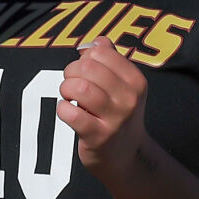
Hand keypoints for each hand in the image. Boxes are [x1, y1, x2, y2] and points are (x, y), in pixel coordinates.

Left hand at [57, 40, 149, 183]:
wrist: (126, 156)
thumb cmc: (118, 115)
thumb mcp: (122, 86)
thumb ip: (109, 60)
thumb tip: (95, 42)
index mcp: (136, 81)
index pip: (101, 53)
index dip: (85, 59)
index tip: (84, 72)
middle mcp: (129, 99)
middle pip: (89, 68)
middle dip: (72, 72)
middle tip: (71, 84)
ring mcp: (115, 119)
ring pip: (80, 89)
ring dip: (67, 89)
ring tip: (69, 97)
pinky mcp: (98, 137)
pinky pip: (71, 114)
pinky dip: (63, 109)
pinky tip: (67, 112)